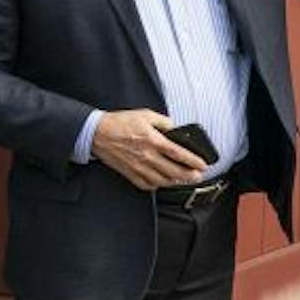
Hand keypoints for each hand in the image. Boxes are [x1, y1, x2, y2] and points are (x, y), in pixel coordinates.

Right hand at [92, 109, 208, 189]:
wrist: (96, 133)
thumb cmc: (120, 123)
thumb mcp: (145, 115)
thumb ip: (164, 122)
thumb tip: (175, 128)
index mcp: (153, 140)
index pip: (179, 154)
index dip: (193, 161)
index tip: (203, 165)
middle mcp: (147, 156)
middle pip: (174, 171)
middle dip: (189, 176)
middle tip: (197, 176)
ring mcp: (138, 167)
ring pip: (162, 181)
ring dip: (175, 182)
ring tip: (183, 179)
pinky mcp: (129, 173)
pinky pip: (147, 185)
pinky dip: (157, 185)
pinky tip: (162, 181)